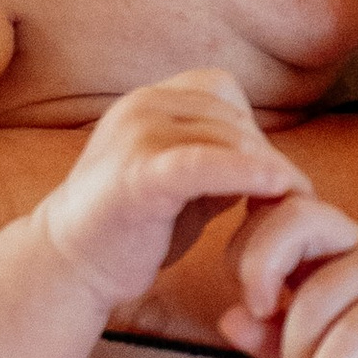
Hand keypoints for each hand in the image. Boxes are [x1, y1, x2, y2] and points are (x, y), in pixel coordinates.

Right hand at [36, 69, 303, 312]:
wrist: (68, 267)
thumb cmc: (131, 230)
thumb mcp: (182, 182)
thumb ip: (221, 161)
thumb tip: (276, 161)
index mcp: (148, 100)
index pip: (221, 90)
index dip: (249, 130)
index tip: (264, 175)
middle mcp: (141, 105)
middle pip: (231, 118)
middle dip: (264, 158)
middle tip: (290, 202)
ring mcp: (137, 135)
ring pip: (228, 139)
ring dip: (266, 174)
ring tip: (282, 211)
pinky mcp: (140, 175)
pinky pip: (204, 163)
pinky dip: (246, 172)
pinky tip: (278, 188)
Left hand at [221, 196, 357, 357]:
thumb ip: (273, 340)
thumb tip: (228, 320)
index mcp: (327, 245)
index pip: (272, 212)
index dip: (243, 249)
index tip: (245, 303)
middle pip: (295, 217)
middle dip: (258, 264)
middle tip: (256, 313)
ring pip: (320, 290)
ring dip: (295, 350)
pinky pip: (356, 332)